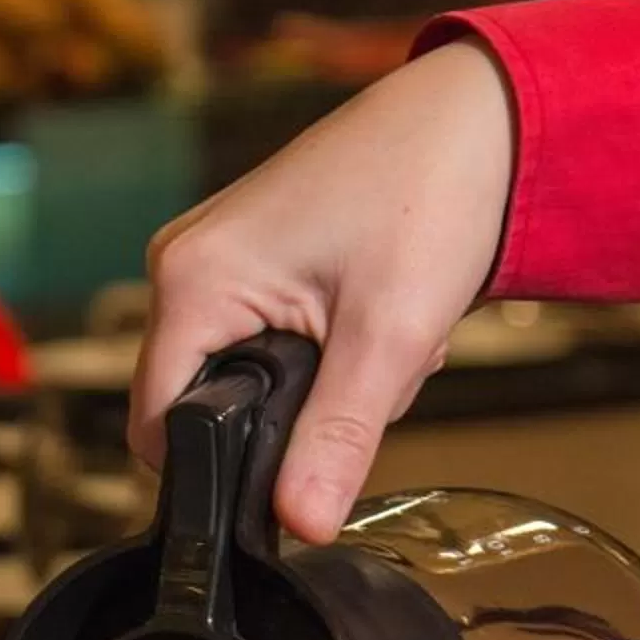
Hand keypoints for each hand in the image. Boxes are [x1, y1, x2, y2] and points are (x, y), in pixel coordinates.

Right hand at [130, 41, 515, 542]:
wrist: (479, 116)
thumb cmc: (431, 189)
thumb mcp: (388, 336)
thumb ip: (336, 440)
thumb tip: (301, 524)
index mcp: (192, 280)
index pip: (159, 424)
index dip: (219, 466)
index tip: (295, 466)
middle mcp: (184, 261)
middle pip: (204, 401)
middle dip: (291, 414)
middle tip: (369, 372)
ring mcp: (214, 253)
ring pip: (245, 373)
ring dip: (320, 380)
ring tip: (381, 329)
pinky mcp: (249, 253)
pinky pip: (265, 336)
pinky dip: (325, 346)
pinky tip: (372, 312)